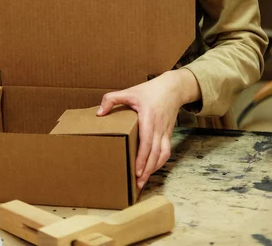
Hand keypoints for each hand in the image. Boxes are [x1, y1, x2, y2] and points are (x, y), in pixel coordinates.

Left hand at [97, 69, 199, 188]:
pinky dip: (160, 162)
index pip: (147, 141)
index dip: (142, 158)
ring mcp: (165, 131)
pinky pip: (166, 151)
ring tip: (143, 180)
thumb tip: (99, 113)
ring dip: (154, 169)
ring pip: (162, 154)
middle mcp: (158, 127)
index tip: (136, 171)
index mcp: (149, 117)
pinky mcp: (168, 133)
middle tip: (138, 183)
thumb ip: (112, 99)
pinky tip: (152, 168)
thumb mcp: (129, 91)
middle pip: (155, 152)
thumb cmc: (149, 90)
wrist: (172, 88)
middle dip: (147, 169)